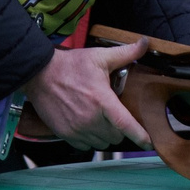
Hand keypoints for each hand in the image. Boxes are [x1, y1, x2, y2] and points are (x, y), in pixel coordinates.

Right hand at [26, 40, 151, 151]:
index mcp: (101, 100)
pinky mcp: (65, 134)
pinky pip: (86, 146)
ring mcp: (76, 128)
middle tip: (114, 113)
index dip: (140, 136)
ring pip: (102, 143)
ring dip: (106, 135)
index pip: (125, 124)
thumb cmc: (71, 65)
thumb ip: (125, 53)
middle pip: (116, 136)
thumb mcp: (99, 56)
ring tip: (102, 119)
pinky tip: (89, 125)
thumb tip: (145, 43)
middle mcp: (90, 118)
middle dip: (120, 127)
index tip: (149, 143)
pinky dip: (91, 139)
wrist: (40, 75)